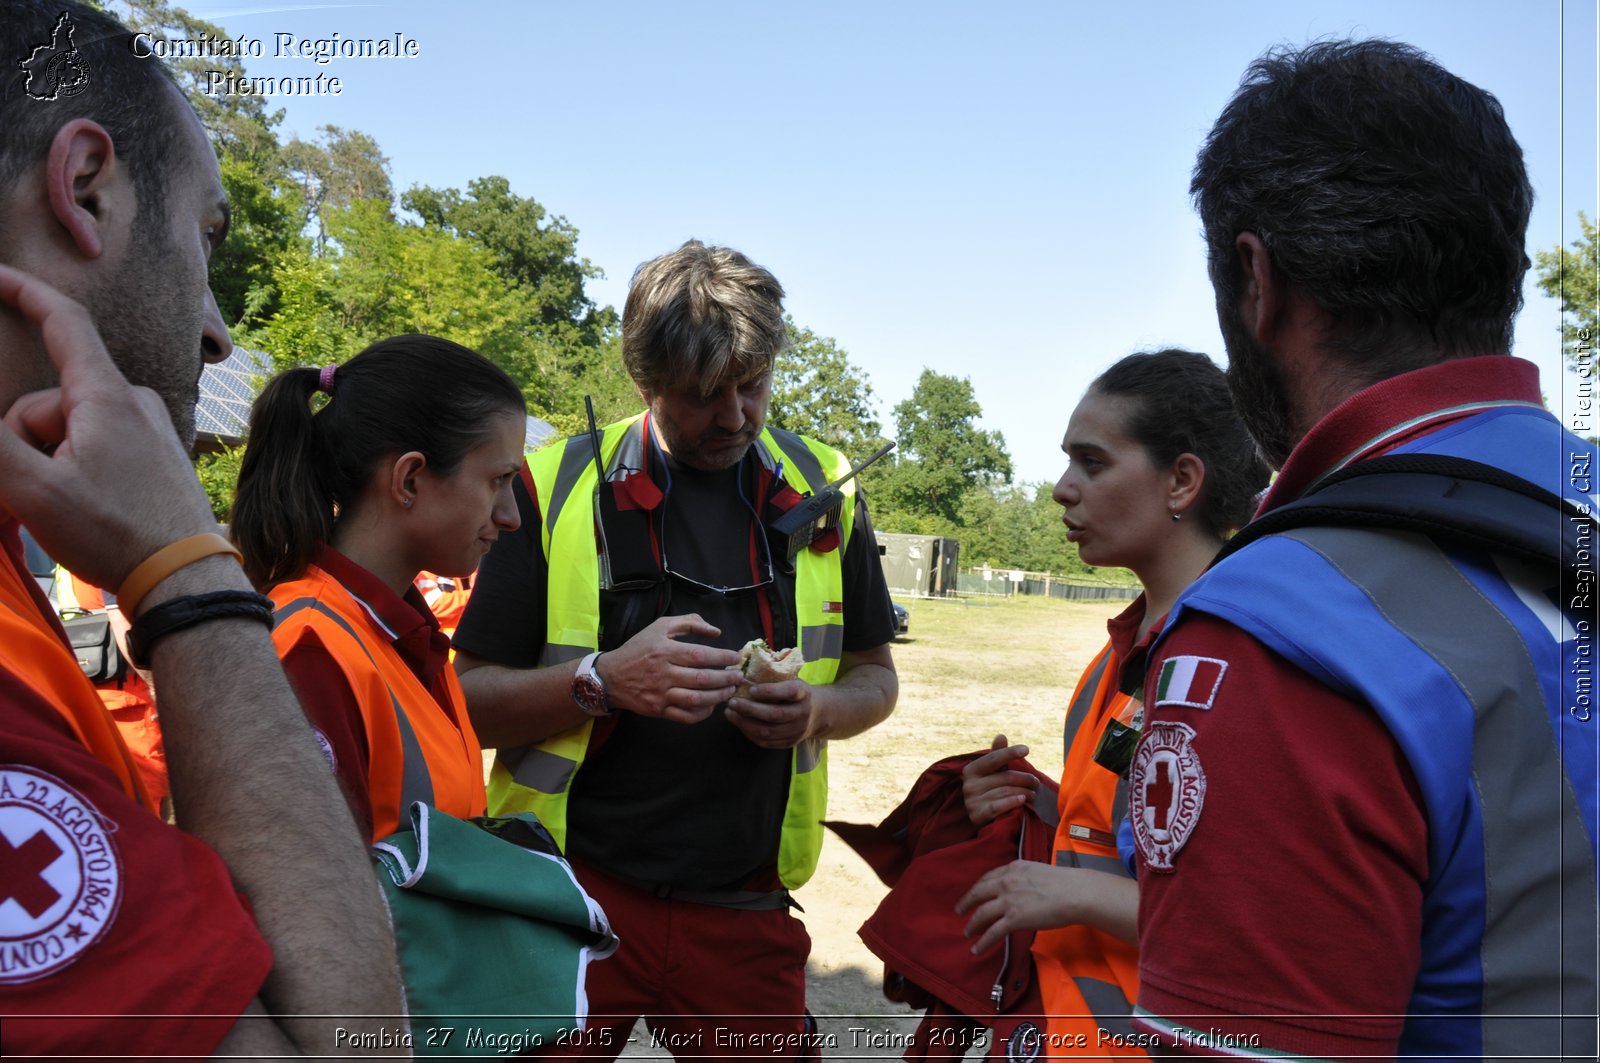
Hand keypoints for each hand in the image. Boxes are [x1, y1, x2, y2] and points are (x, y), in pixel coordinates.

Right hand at [0, 266, 216, 590]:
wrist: (184, 579)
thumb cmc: (116, 533)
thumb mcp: (35, 489)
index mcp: (108, 397)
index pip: (63, 321)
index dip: (24, 291)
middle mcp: (133, 402)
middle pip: (48, 401)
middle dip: (22, 440)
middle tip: (35, 494)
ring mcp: (146, 430)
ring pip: (66, 431)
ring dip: (45, 464)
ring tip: (62, 510)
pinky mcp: (151, 457)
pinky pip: (92, 450)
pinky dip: (70, 473)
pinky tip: (80, 512)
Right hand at [596, 613, 741, 723]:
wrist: (611, 676)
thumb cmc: (638, 649)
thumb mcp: (660, 627)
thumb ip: (688, 623)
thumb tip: (715, 631)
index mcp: (664, 651)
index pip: (699, 655)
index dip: (722, 657)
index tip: (735, 658)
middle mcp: (663, 674)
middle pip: (702, 679)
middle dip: (726, 678)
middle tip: (738, 676)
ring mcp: (661, 695)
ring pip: (696, 700)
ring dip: (719, 696)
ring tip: (730, 690)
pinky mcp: (659, 711)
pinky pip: (686, 716)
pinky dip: (703, 713)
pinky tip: (712, 705)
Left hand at [725, 679, 818, 747]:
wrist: (818, 714)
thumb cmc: (798, 693)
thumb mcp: (793, 681)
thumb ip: (774, 678)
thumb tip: (742, 671)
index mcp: (804, 693)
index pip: (789, 692)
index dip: (769, 691)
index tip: (750, 689)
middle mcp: (803, 713)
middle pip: (775, 714)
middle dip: (750, 709)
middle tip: (732, 702)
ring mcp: (797, 731)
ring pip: (767, 731)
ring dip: (745, 723)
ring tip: (730, 713)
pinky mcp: (789, 743)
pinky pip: (766, 742)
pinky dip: (749, 733)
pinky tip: (739, 723)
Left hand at [955, 860, 1074, 955]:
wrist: (1074, 893)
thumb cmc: (1064, 883)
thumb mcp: (1037, 871)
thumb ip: (1024, 878)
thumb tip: (1022, 888)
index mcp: (1012, 869)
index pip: (988, 877)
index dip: (978, 887)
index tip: (974, 893)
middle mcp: (1005, 882)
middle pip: (978, 893)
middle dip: (966, 903)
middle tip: (958, 910)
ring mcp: (1008, 901)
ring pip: (982, 914)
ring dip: (972, 924)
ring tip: (967, 932)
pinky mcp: (1013, 919)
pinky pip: (992, 933)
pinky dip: (982, 942)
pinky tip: (976, 949)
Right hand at [962, 734, 1040, 825]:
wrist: (983, 821)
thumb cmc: (990, 792)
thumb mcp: (993, 773)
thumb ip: (997, 755)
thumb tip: (1001, 735)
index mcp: (971, 770)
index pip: (993, 758)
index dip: (1010, 752)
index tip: (1026, 749)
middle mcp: (968, 785)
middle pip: (1005, 777)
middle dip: (1025, 779)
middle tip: (1036, 782)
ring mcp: (972, 801)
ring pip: (1005, 791)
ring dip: (1024, 792)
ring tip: (1033, 794)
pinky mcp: (977, 815)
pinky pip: (999, 805)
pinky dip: (1013, 802)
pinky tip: (1023, 801)